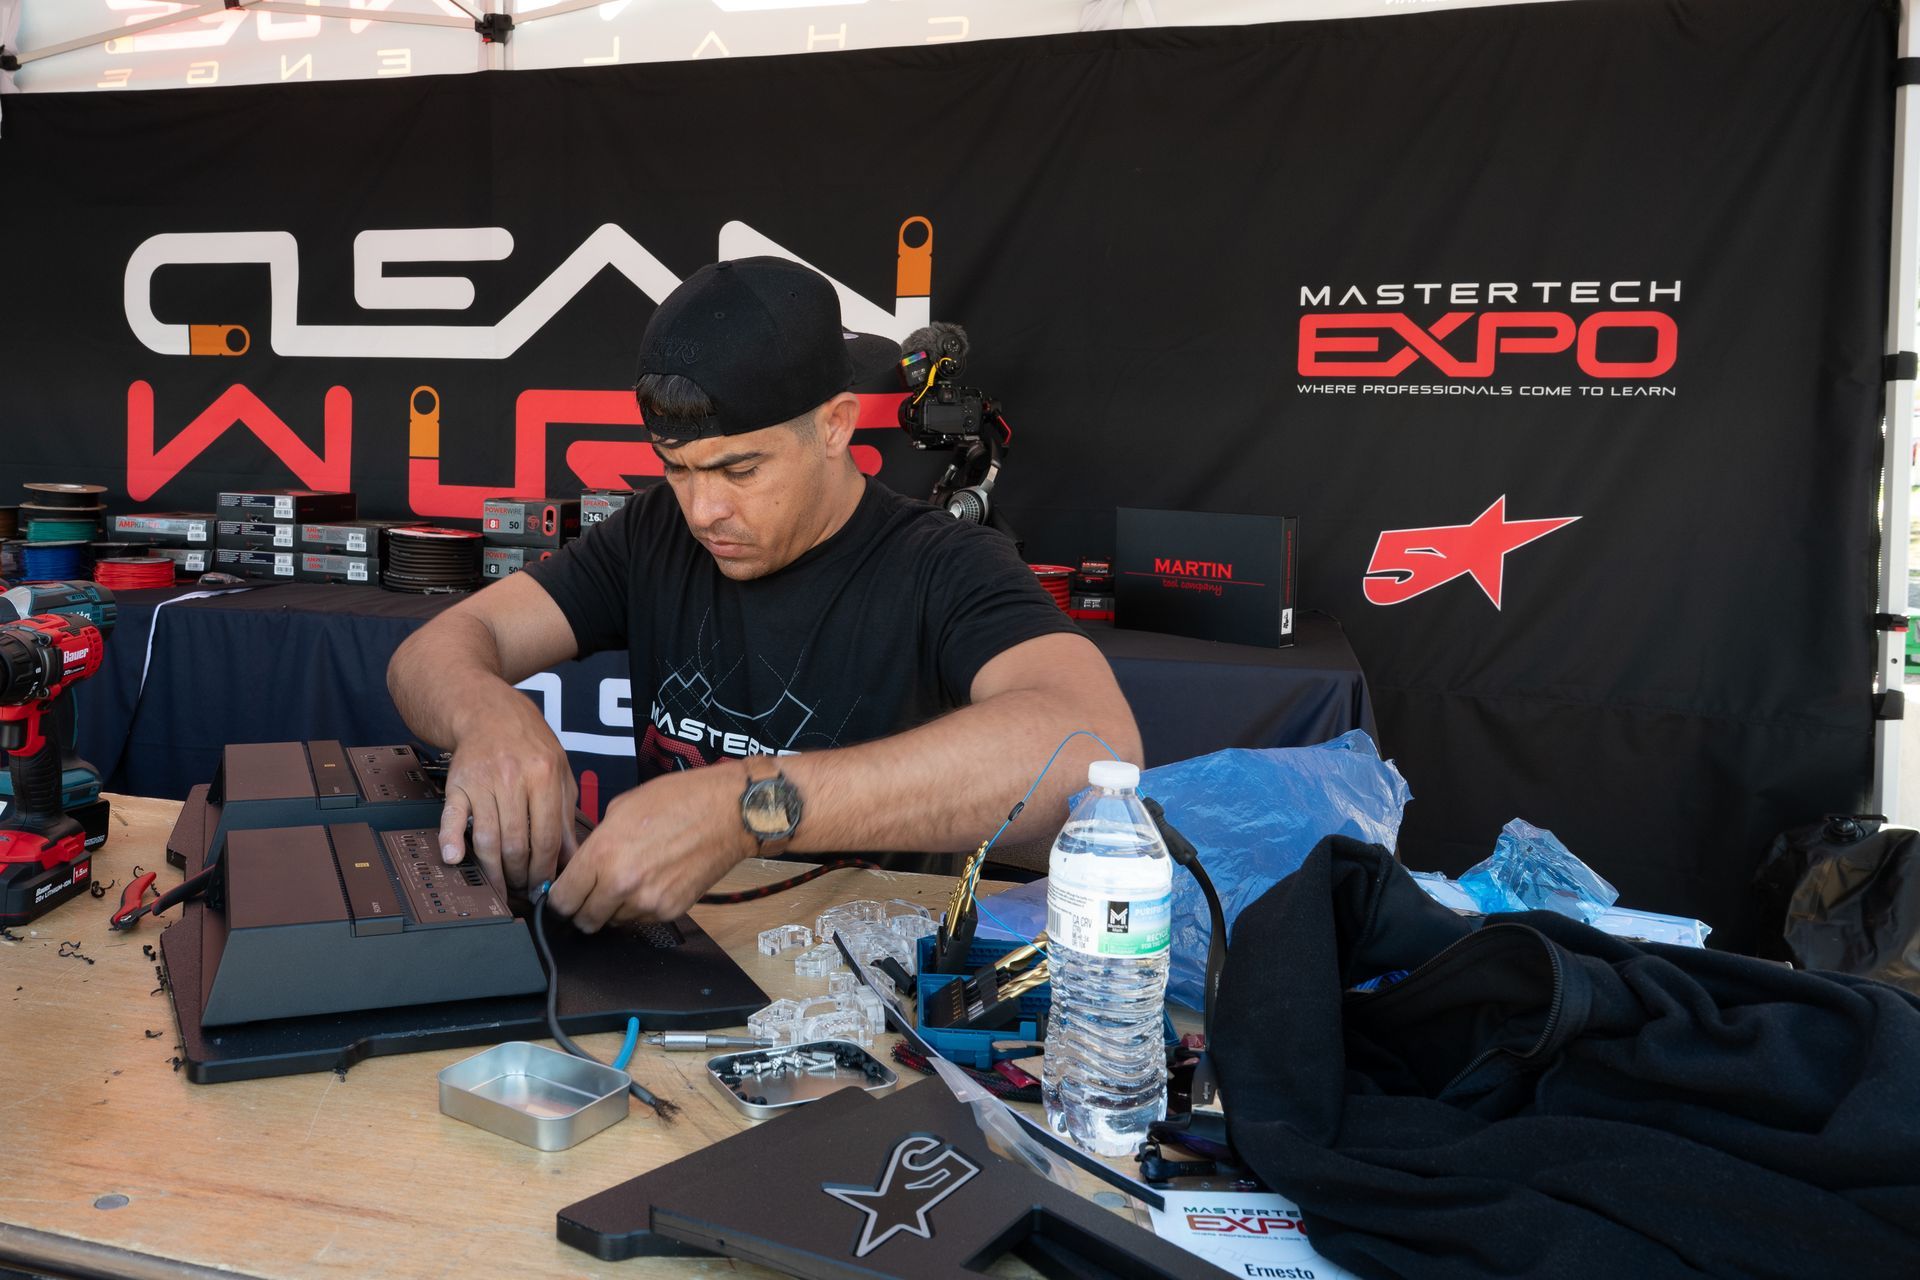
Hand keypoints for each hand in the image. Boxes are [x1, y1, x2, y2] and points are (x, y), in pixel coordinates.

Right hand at [437, 687, 577, 893]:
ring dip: (494, 870)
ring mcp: (482, 781)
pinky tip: (454, 858)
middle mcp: (513, 778)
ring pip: (487, 837)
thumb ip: (566, 813)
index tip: (544, 887)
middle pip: (517, 842)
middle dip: (521, 875)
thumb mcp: (560, 770)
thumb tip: (570, 857)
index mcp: (544, 775)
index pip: (547, 836)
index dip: (545, 868)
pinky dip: (451, 839)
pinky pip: (452, 816)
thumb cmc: (529, 743)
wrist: (489, 711)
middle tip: (523, 890)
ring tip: (501, 886)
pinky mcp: (457, 784)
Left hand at [547, 762, 754, 930]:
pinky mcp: (670, 911)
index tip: (561, 897)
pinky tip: (651, 883)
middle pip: (583, 921)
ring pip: (612, 923)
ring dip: (612, 910)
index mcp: (603, 854)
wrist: (728, 813)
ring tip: (628, 882)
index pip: (561, 900)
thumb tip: (582, 866)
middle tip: (589, 896)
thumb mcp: (621, 808)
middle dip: (582, 910)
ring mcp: (647, 902)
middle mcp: (621, 884)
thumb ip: (596, 843)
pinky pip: (641, 920)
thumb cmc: (678, 800)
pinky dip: (639, 908)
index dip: (557, 900)